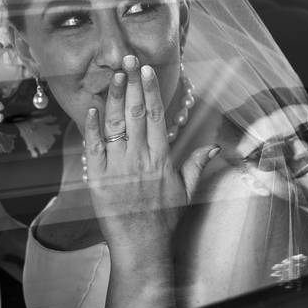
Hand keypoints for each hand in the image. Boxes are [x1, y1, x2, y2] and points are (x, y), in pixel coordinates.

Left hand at [83, 54, 217, 258]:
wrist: (141, 247)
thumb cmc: (165, 221)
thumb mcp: (187, 191)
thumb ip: (197, 164)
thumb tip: (214, 145)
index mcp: (161, 159)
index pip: (157, 116)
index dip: (152, 90)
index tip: (147, 70)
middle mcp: (140, 158)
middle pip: (136, 113)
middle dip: (133, 83)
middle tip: (128, 59)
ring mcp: (117, 167)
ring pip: (115, 124)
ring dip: (114, 97)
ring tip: (115, 75)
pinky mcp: (98, 179)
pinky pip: (94, 147)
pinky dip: (92, 126)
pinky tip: (92, 107)